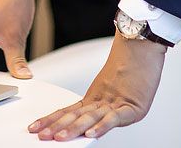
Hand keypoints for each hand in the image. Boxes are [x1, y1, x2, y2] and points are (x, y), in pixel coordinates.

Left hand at [28, 35, 165, 140]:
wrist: (143, 43)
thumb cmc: (133, 63)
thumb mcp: (114, 86)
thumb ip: (103, 102)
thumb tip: (91, 119)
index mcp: (95, 97)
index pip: (69, 111)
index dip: (52, 120)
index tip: (37, 127)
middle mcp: (101, 100)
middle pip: (75, 115)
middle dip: (57, 127)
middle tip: (42, 135)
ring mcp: (115, 102)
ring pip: (90, 117)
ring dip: (74, 129)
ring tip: (60, 138)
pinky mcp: (131, 106)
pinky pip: (114, 118)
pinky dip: (102, 127)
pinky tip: (91, 134)